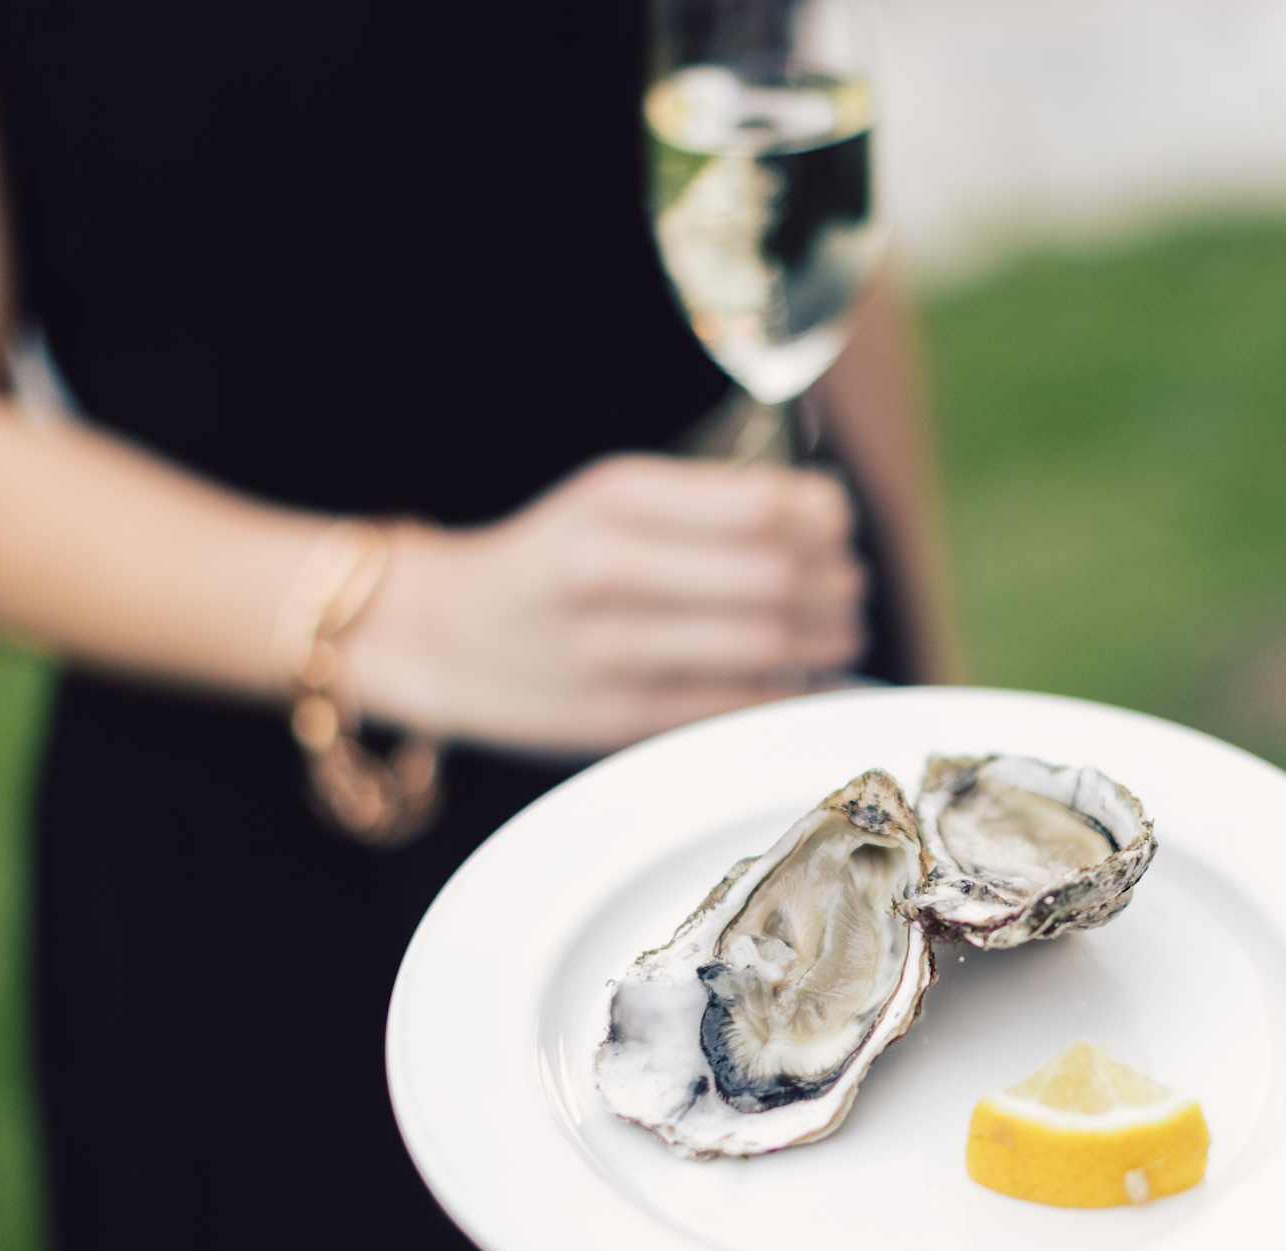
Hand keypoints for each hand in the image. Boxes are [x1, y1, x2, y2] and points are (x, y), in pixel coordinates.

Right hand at [353, 455, 865, 753]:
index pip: (763, 506)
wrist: (435, 634)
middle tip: (850, 589)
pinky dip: (788, 690)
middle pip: (777, 577)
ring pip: (767, 644)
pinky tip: (799, 678)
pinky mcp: (619, 717)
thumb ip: (706, 505)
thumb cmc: (551, 562)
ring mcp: (613, 649)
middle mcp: (612, 568)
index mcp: (617, 498)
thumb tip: (827, 526)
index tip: (836, 528)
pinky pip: (737, 703)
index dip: (825, 521)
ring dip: (825, 641)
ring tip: (838, 632)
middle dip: (836, 585)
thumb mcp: (609, 500)